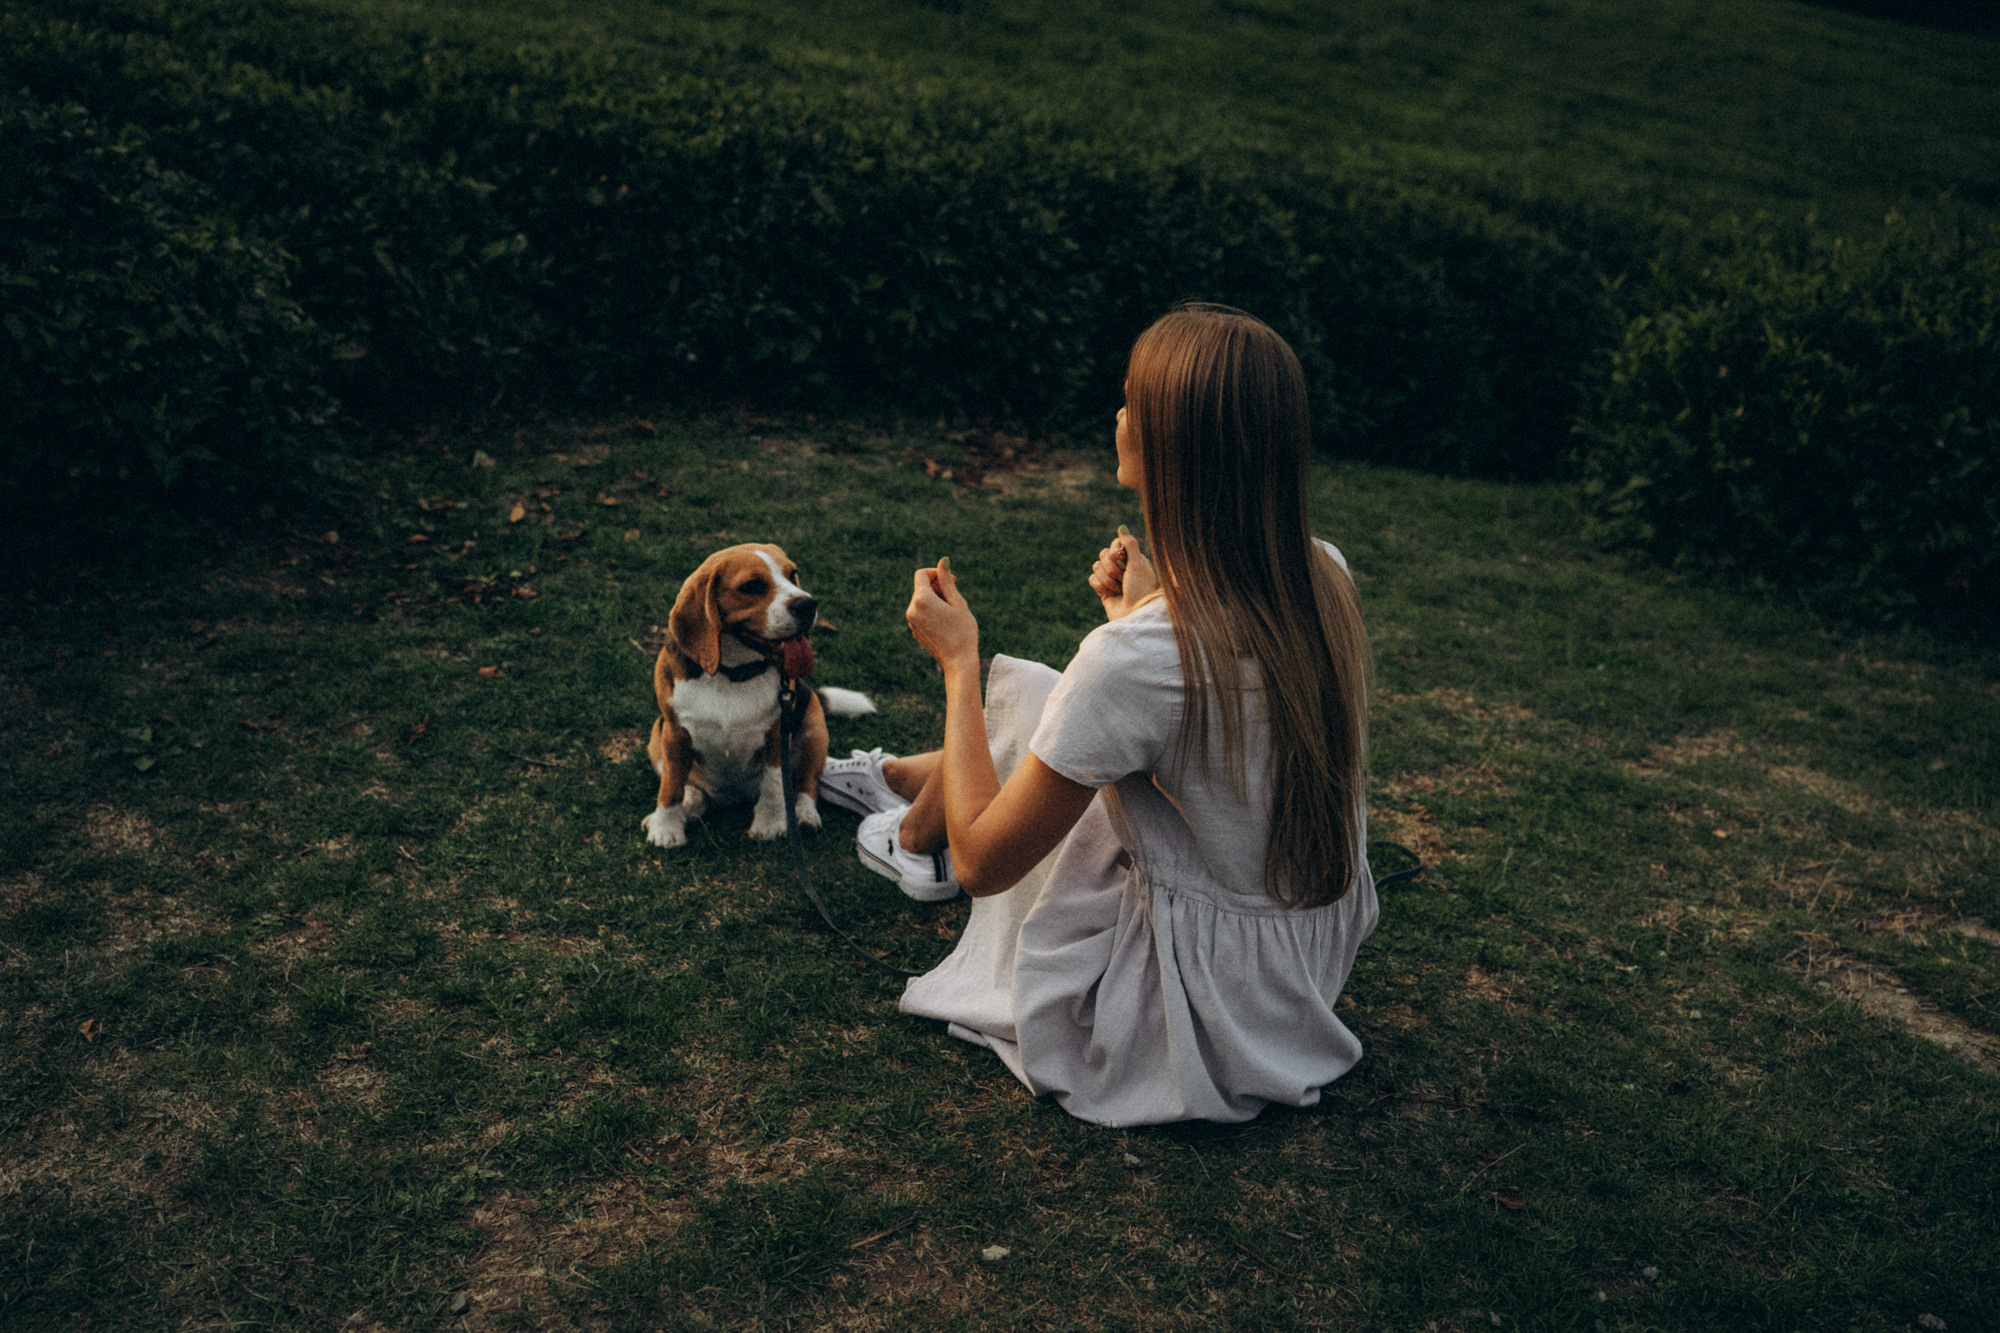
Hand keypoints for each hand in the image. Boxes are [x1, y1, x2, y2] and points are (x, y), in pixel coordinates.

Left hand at [906, 558, 979, 675]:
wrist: (958, 661)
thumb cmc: (962, 631)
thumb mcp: (958, 602)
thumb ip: (947, 581)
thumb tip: (943, 561)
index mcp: (921, 600)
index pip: (921, 574)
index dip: (936, 573)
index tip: (951, 580)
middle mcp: (912, 609)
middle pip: (921, 587)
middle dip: (937, 587)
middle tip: (955, 597)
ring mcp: (911, 622)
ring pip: (921, 601)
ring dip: (935, 599)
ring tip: (952, 612)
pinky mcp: (915, 631)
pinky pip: (921, 613)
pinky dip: (932, 611)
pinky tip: (946, 622)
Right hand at [1088, 527, 1157, 620]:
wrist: (1133, 614)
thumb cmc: (1140, 590)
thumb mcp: (1138, 564)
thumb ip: (1130, 544)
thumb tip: (1121, 527)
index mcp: (1133, 559)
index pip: (1115, 544)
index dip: (1115, 551)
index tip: (1122, 558)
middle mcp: (1122, 567)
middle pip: (1103, 554)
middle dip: (1112, 568)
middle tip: (1123, 578)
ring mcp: (1111, 579)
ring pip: (1096, 566)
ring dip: (1107, 579)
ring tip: (1119, 590)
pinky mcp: (1103, 590)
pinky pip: (1092, 579)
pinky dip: (1101, 587)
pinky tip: (1111, 594)